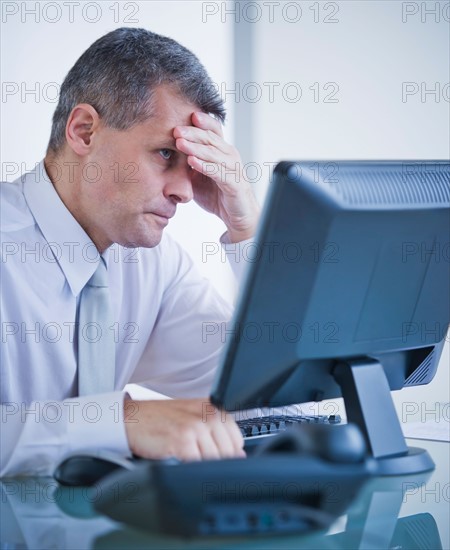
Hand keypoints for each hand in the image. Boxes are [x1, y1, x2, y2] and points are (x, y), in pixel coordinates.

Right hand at [124, 398, 245, 460]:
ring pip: (214, 459)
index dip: (229, 452)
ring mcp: (195, 427)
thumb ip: (216, 432)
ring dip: (202, 464)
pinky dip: (190, 467)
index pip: (237, 438)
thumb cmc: (160, 419)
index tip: (217, 456)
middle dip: (216, 461)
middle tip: (196, 457)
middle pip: (228, 451)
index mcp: (212, 408)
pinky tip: (179, 459)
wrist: (132, 418)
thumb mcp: (192, 416)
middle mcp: (206, 415)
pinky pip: (198, 464)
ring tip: (186, 456)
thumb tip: (239, 454)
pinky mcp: (182, 441)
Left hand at [173, 112, 259, 242]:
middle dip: (192, 132)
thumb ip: (187, 165)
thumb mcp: (198, 177)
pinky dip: (205, 166)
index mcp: (221, 151)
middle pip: (211, 138)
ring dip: (196, 147)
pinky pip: (218, 172)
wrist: (237, 217)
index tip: (182, 115)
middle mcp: (229, 156)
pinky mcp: (234, 184)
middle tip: (175, 129)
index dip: (200, 122)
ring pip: (214, 153)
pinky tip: (192, 162)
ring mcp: (233, 169)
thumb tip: (166, 154)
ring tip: (180, 143)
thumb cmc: (218, 196)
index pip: (212, 130)